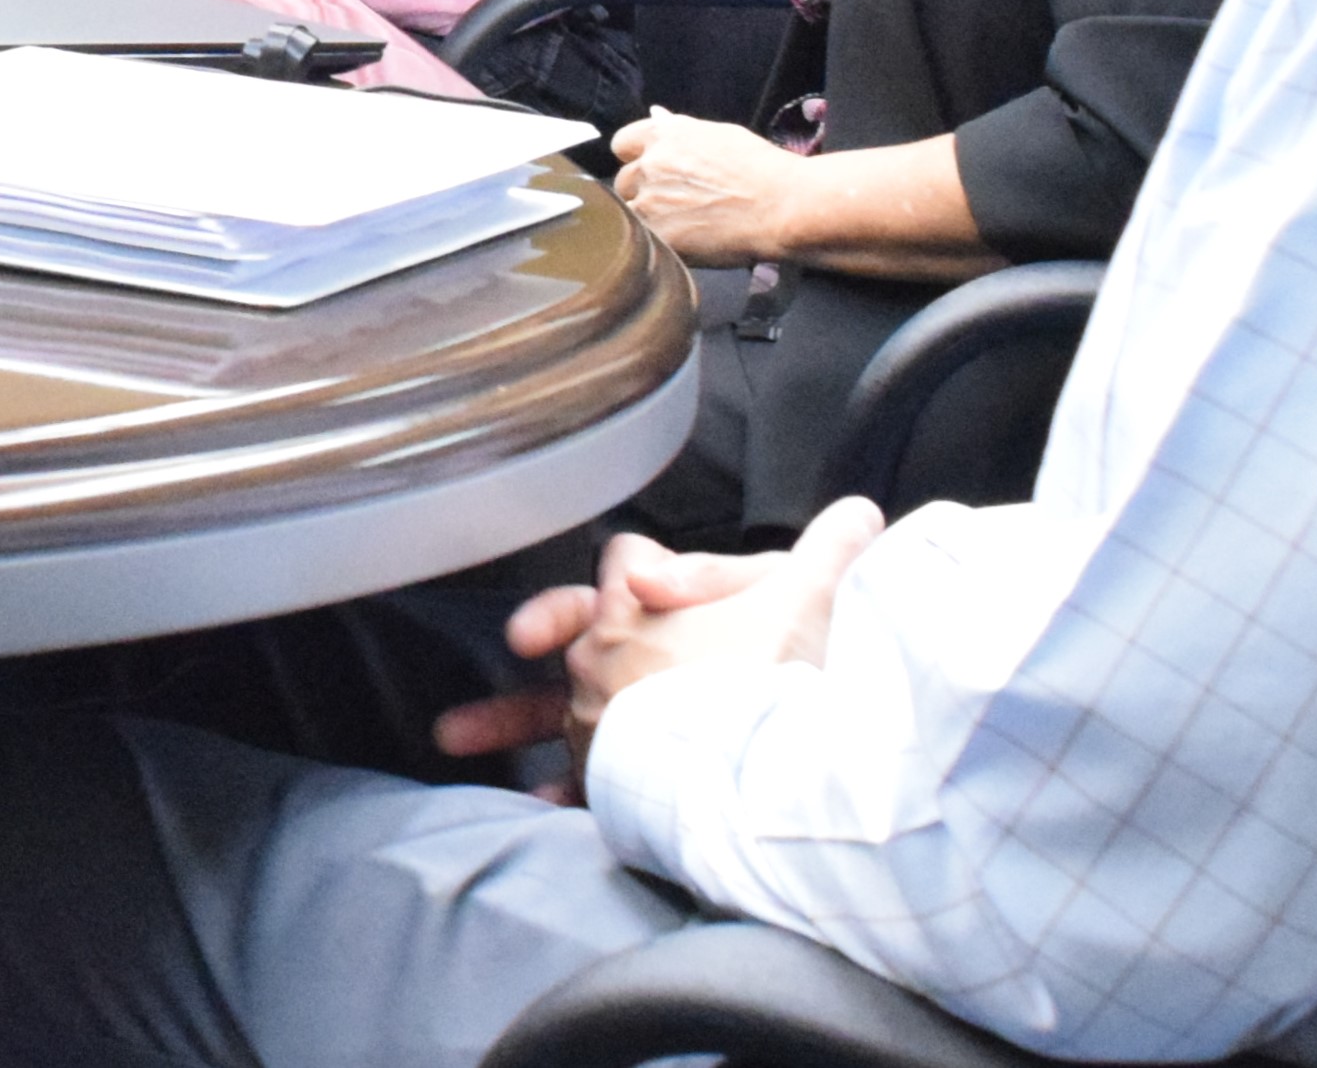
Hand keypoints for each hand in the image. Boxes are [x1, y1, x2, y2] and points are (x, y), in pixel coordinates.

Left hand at [432, 503, 886, 782]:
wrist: (775, 760)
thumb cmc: (788, 675)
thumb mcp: (817, 595)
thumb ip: (835, 548)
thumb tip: (864, 512)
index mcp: (640, 600)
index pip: (625, 559)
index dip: (643, 566)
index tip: (648, 579)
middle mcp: (603, 654)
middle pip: (561, 624)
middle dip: (540, 627)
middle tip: (517, 640)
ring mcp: (595, 717)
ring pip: (545, 709)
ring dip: (507, 720)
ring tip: (452, 735)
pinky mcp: (607, 778)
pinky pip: (571, 783)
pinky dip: (556, 793)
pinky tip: (536, 804)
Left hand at [609, 109, 800, 263]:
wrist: (783, 207)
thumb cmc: (761, 169)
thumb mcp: (719, 135)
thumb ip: (680, 130)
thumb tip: (657, 116)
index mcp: (662, 136)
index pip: (622, 144)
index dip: (636, 158)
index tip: (650, 170)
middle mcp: (650, 165)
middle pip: (624, 181)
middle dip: (643, 191)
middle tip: (675, 203)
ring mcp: (650, 202)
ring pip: (631, 212)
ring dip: (649, 218)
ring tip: (685, 225)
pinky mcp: (658, 236)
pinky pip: (646, 239)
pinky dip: (660, 242)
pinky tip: (687, 241)